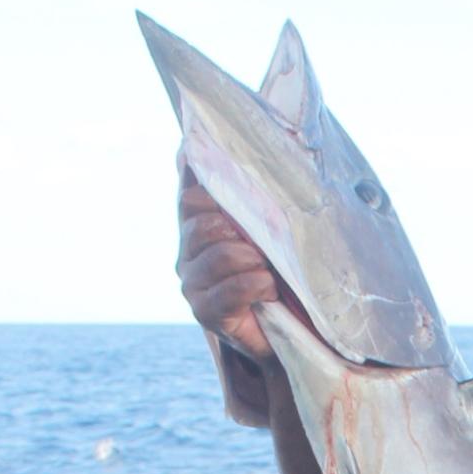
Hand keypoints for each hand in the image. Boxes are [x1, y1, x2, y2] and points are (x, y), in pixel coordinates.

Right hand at [175, 163, 286, 359]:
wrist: (285, 326)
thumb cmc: (273, 269)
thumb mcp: (261, 228)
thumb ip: (236, 194)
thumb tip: (194, 147)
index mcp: (195, 228)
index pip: (191, 200)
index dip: (214, 195)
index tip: (243, 202)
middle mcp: (187, 255)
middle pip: (202, 226)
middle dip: (237, 231)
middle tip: (262, 245)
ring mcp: (193, 285)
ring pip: (218, 256)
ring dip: (251, 259)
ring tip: (268, 268)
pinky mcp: (206, 313)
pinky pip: (231, 290)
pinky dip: (257, 284)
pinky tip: (269, 288)